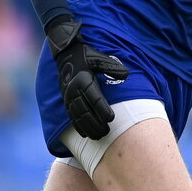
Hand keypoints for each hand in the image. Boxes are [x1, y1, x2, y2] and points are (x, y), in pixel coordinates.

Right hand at [46, 17, 129, 138]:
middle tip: (107, 132)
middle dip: (95, 123)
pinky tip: (86, 134)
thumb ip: (111, 66)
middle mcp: (73, 89)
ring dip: (88, 127)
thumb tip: (126, 74)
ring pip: (77, 116)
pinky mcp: (65, 101)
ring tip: (98, 136)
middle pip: (85, 110)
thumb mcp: (98, 58)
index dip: (102, 109)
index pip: (93, 97)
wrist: (66, 54)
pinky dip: (78, 126)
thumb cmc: (86, 56)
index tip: (111, 118)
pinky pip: (71, 116)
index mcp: (83, 79)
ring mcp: (68, 96)